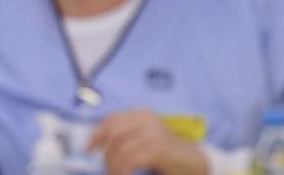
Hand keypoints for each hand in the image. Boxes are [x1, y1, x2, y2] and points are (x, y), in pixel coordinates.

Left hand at [88, 110, 206, 174]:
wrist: (194, 164)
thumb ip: (124, 136)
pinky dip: (122, 170)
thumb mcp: (142, 139)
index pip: (111, 120)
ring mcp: (152, 132)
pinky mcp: (157, 148)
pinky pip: (129, 160)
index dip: (97, 134)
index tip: (88, 148)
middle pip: (112, 134)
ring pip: (119, 149)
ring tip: (115, 174)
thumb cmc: (165, 154)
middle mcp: (146, 119)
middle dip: (106, 153)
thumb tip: (95, 141)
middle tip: (107, 168)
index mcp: (141, 114)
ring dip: (113, 166)